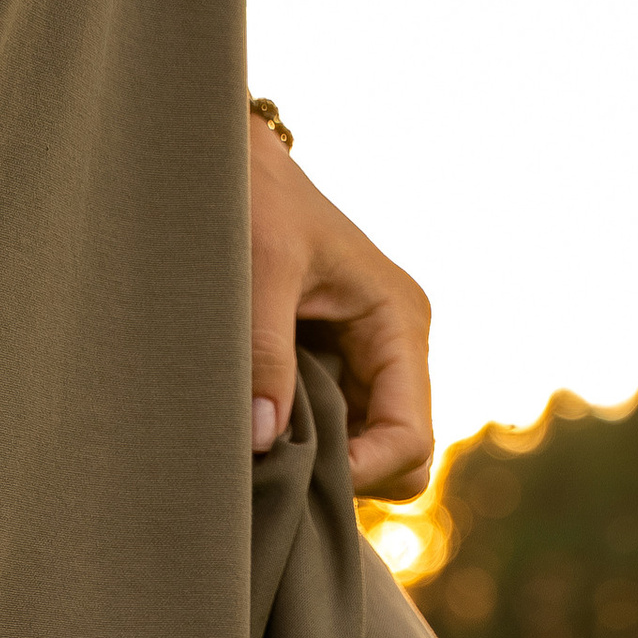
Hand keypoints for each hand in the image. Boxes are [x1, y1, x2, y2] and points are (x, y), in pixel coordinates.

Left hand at [248, 113, 432, 498]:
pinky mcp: (335, 364)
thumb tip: (264, 441)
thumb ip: (262, 354)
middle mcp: (395, 346)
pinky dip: (302, 444)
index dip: (362, 473)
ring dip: (321, 462)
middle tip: (277, 467)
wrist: (227, 162)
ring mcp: (367, 358)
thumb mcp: (256, 271)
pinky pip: (337, 431)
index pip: (410, 439)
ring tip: (261, 445)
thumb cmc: (251, 200)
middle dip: (346, 475)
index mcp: (398, 321)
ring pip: (368, 452)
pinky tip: (258, 429)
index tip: (296, 474)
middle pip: (400, 459)